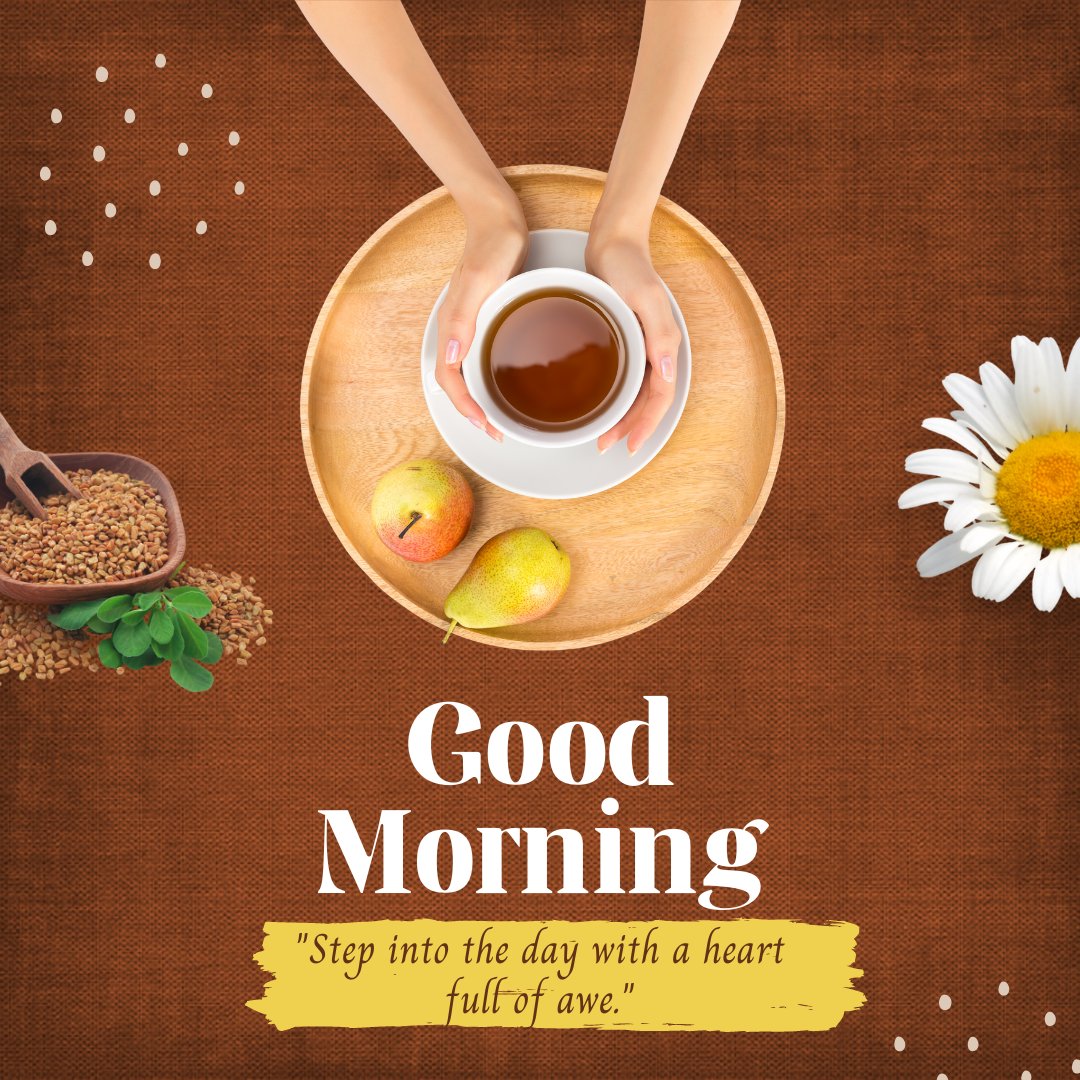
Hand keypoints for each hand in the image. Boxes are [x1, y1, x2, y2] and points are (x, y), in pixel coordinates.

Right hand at [436, 201, 528, 439]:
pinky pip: (480, 358)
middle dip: (472, 412)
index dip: (465, 406)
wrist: (497, 217)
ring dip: (479, 398)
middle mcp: (457, 330)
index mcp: (453, 326)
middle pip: (456, 383)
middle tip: (496, 432)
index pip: (450, 379)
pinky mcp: (483, 318)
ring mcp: (469, 325)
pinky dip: (489, 378)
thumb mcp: (481, 282)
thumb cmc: (492, 245)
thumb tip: (451, 358)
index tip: (485, 425)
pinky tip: (508, 382)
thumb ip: (464, 318)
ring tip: (500, 417)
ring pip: (467, 373)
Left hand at [585, 228, 680, 454]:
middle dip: (628, 427)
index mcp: (663, 345)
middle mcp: (654, 350)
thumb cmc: (627, 266)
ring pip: (633, 393)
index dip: (645, 424)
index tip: (629, 445)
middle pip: (645, 401)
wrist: (612, 241)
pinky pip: (622, 377)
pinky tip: (594, 402)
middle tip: (603, 445)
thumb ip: (658, 333)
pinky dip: (611, 395)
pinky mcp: (623, 340)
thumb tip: (668, 373)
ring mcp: (639, 346)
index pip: (660, 397)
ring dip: (619, 415)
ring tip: (597, 432)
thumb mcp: (644, 298)